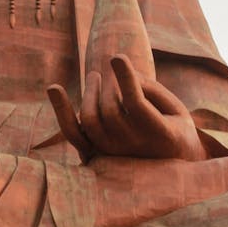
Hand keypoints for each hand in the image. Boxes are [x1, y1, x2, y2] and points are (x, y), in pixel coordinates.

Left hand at [48, 54, 205, 162]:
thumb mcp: (175, 108)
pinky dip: (61, 111)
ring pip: (90, 118)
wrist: (168, 169)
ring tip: (96, 77)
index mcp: (160, 135)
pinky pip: (73, 133)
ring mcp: (112, 153)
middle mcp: (133, 148)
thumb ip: (151, 89)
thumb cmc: (174, 128)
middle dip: (109, 83)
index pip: (137, 104)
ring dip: (89, 91)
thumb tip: (121, 74)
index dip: (126, 79)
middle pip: (110, 108)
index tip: (117, 57)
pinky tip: (53, 88)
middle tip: (111, 69)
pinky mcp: (96, 153)